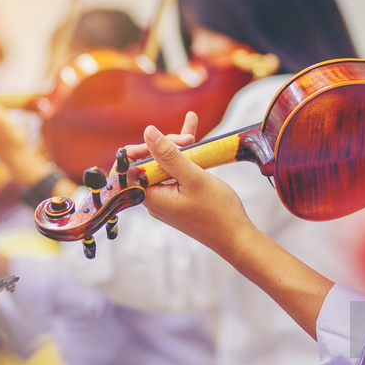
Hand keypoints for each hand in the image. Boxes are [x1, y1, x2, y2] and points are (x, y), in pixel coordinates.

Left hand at [140, 120, 255, 258]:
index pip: (128, 169)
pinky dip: (185, 156)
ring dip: (176, 147)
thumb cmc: (217, 211)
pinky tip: (192, 134)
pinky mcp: (180, 197)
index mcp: (151, 197)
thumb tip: (148, 132)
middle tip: (187, 141)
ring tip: (191, 128)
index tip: (158, 141)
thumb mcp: (193, 177)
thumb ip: (168, 154)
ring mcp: (167, 198)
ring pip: (164, 165)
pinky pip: (176, 172)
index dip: (138, 150)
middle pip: (147, 164)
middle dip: (164, 146)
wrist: (236, 237)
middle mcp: (155, 199)